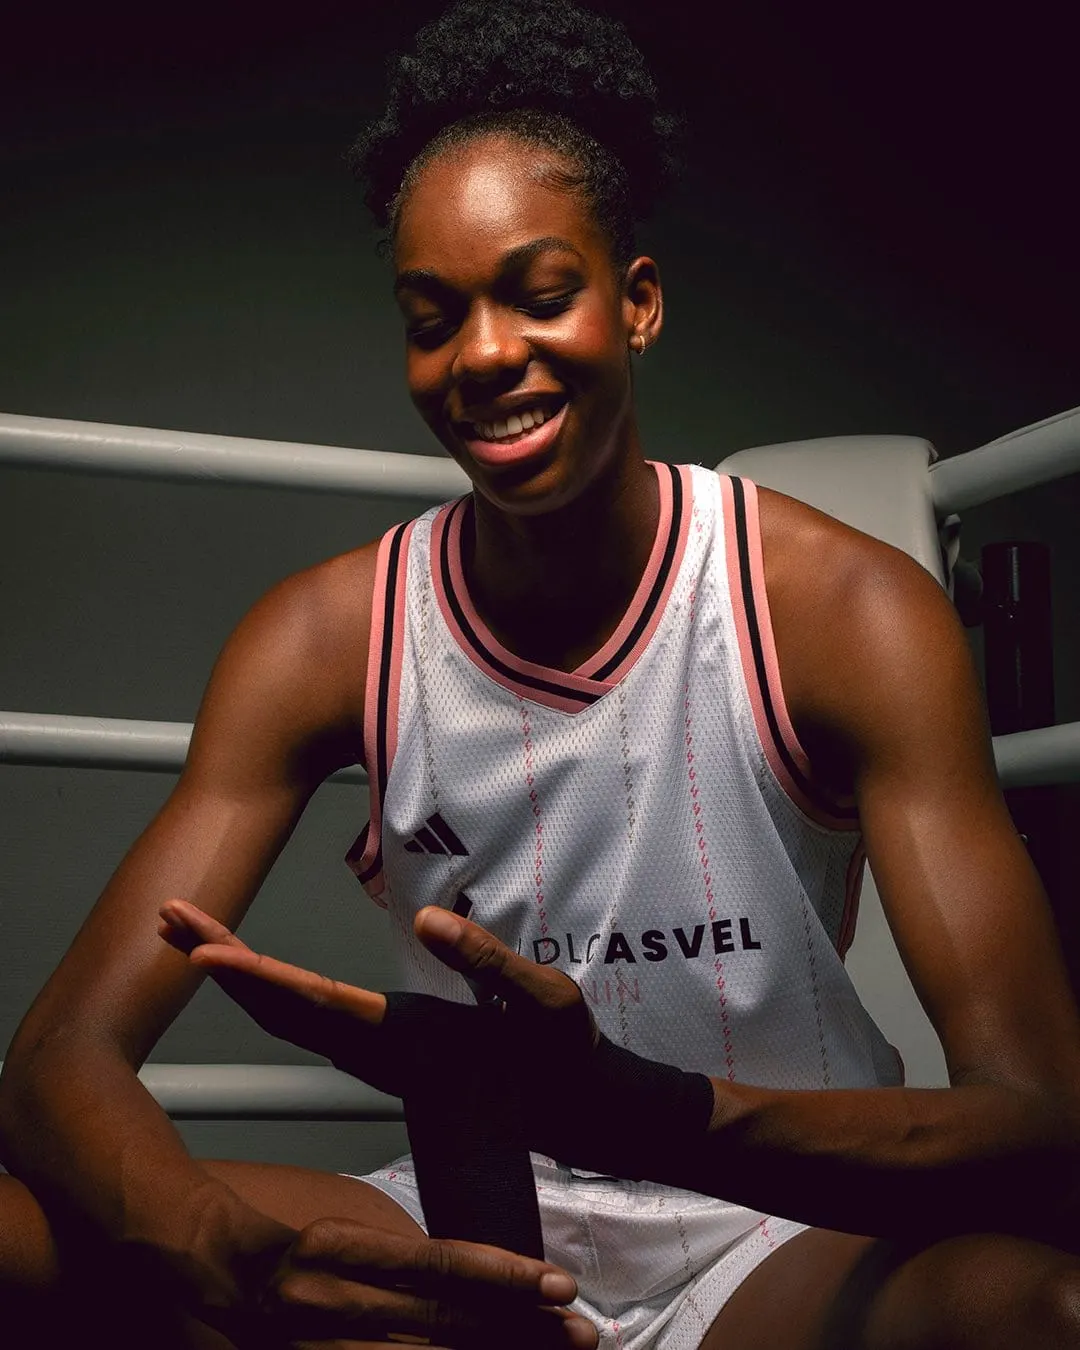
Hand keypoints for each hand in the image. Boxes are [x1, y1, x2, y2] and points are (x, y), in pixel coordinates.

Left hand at [158, 901, 598, 1094]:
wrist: (572, 1110)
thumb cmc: (562, 1058)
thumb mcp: (543, 1003)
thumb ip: (489, 962)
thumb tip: (428, 920)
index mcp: (407, 1036)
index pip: (315, 1002)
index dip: (255, 975)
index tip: (200, 951)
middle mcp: (378, 1048)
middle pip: (278, 1006)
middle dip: (218, 960)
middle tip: (165, 916)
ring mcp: (377, 1053)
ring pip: (287, 1016)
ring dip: (234, 974)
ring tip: (189, 932)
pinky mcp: (385, 1051)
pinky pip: (309, 1022)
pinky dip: (267, 992)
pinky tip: (249, 974)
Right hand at [193, 1207, 595, 1348]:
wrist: (204, 1263)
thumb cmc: (290, 1242)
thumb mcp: (350, 1231)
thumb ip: (407, 1263)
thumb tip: (482, 1284)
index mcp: (345, 1248)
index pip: (439, 1266)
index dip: (503, 1277)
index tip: (560, 1285)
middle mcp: (335, 1299)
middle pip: (442, 1325)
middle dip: (517, 1334)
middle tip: (582, 1335)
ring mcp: (322, 1344)